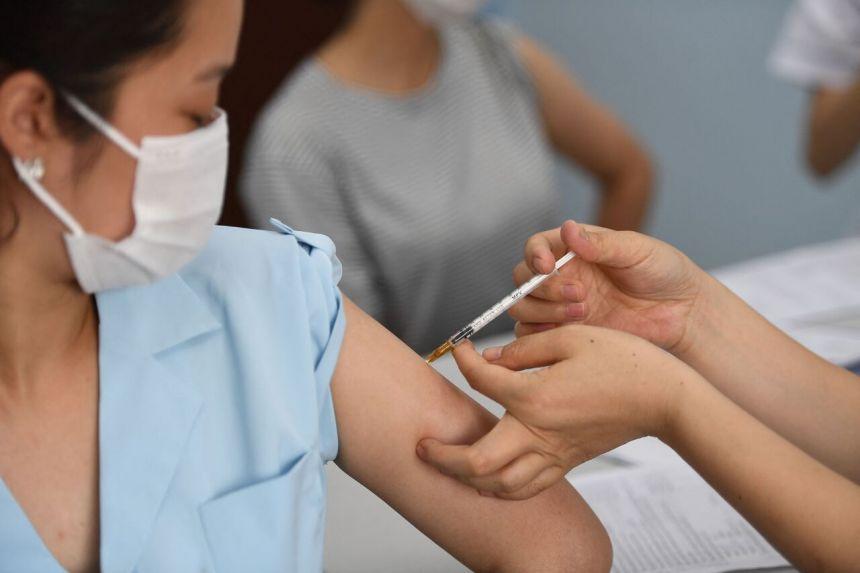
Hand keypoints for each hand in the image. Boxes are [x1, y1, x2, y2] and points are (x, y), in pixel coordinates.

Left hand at [416, 328, 700, 499]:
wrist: (664, 399)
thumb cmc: (624, 363)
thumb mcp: (572, 338)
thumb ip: (525, 351)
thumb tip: (492, 360)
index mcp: (537, 397)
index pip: (481, 381)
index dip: (463, 360)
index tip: (459, 347)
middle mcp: (539, 433)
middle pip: (477, 463)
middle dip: (443, 457)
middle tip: (423, 445)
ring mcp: (554, 454)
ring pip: (498, 486)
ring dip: (466, 478)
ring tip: (448, 463)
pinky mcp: (567, 463)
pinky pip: (525, 488)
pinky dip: (499, 487)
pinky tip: (488, 475)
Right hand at [511, 220, 708, 354]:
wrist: (682, 312)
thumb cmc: (663, 272)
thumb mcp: (636, 250)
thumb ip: (601, 243)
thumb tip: (568, 229)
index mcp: (574, 249)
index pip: (536, 247)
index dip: (534, 256)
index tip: (546, 266)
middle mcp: (562, 276)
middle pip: (523, 280)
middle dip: (542, 288)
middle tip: (580, 294)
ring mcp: (562, 305)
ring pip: (524, 307)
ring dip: (543, 311)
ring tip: (583, 312)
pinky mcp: (567, 332)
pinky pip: (534, 335)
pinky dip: (540, 334)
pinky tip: (571, 330)